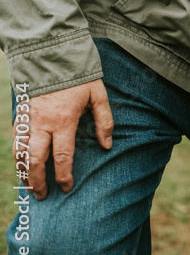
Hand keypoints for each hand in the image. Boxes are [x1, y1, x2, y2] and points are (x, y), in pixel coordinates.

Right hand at [20, 79, 113, 198]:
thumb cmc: (80, 78)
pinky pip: (15, 142)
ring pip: (20, 153)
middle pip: (36, 160)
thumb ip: (104, 121)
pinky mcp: (20, 116)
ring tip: (29, 186)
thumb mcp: (98, 96)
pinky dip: (17, 157)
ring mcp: (28, 120)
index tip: (66, 187)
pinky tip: (22, 166)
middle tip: (43, 195)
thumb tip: (108, 145)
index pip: (62, 156)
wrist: (52, 59)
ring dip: (24, 172)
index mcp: (64, 120)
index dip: (64, 175)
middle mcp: (42, 123)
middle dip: (38, 181)